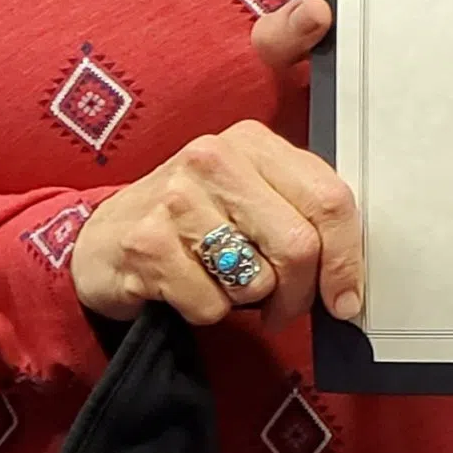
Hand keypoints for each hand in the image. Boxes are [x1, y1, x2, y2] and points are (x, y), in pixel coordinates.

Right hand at [70, 117, 359, 331]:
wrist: (103, 238)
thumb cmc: (192, 220)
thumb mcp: (249, 196)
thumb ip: (300, 215)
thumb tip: (349, 281)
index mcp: (254, 141)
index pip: (329, 198)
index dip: (346, 258)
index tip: (346, 300)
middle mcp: (215, 157)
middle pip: (298, 245)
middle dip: (298, 294)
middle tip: (280, 307)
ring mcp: (177, 197)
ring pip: (256, 279)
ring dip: (248, 301)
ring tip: (224, 284)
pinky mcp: (147, 242)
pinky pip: (211, 303)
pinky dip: (209, 312)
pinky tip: (188, 289)